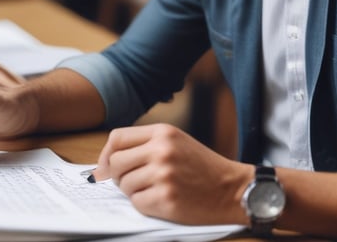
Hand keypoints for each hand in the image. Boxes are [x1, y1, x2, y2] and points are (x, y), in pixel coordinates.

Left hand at [94, 123, 250, 225]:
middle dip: (117, 176)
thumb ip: (144, 146)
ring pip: (124, 185)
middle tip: (131, 181)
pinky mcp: (166, 199)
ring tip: (154, 189)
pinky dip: (145, 204)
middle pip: (115, 163)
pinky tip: (162, 200)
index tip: (105, 167)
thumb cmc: (202, 167)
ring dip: (133, 191)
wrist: (232, 189)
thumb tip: (103, 166)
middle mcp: (162, 151)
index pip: (117, 138)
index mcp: (164, 132)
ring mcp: (164, 175)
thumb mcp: (176, 142)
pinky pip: (137, 203)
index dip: (106, 154)